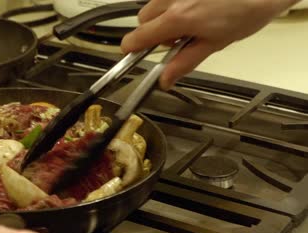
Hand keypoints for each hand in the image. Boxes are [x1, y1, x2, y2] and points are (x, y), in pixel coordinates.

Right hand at [121, 0, 299, 88]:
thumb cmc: (247, 9)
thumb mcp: (215, 43)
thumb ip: (184, 62)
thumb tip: (166, 78)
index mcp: (178, 18)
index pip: (137, 37)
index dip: (131, 49)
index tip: (131, 54)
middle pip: (142, 19)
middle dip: (152, 31)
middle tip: (175, 38)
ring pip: (154, 4)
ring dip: (163, 16)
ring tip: (190, 20)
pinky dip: (173, 3)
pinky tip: (194, 7)